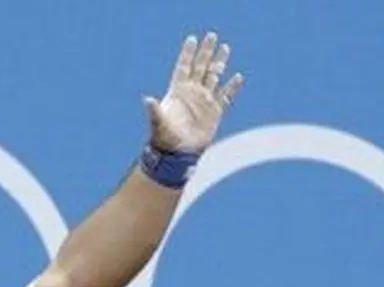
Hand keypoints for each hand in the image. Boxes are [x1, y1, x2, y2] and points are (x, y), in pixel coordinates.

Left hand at [144, 32, 243, 153]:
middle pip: (200, 67)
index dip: (187, 54)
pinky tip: (237, 77)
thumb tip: (146, 99)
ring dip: (219, 62)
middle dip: (206, 52)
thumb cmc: (164, 139)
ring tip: (225, 48)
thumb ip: (154, 110)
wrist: (178, 154)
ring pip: (214, 77)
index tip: (192, 39)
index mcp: (177, 92)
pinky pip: (225, 96)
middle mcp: (191, 93)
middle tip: (212, 35)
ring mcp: (204, 101)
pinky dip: (232, 87)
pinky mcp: (215, 112)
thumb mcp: (158, 123)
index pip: (183, 67)